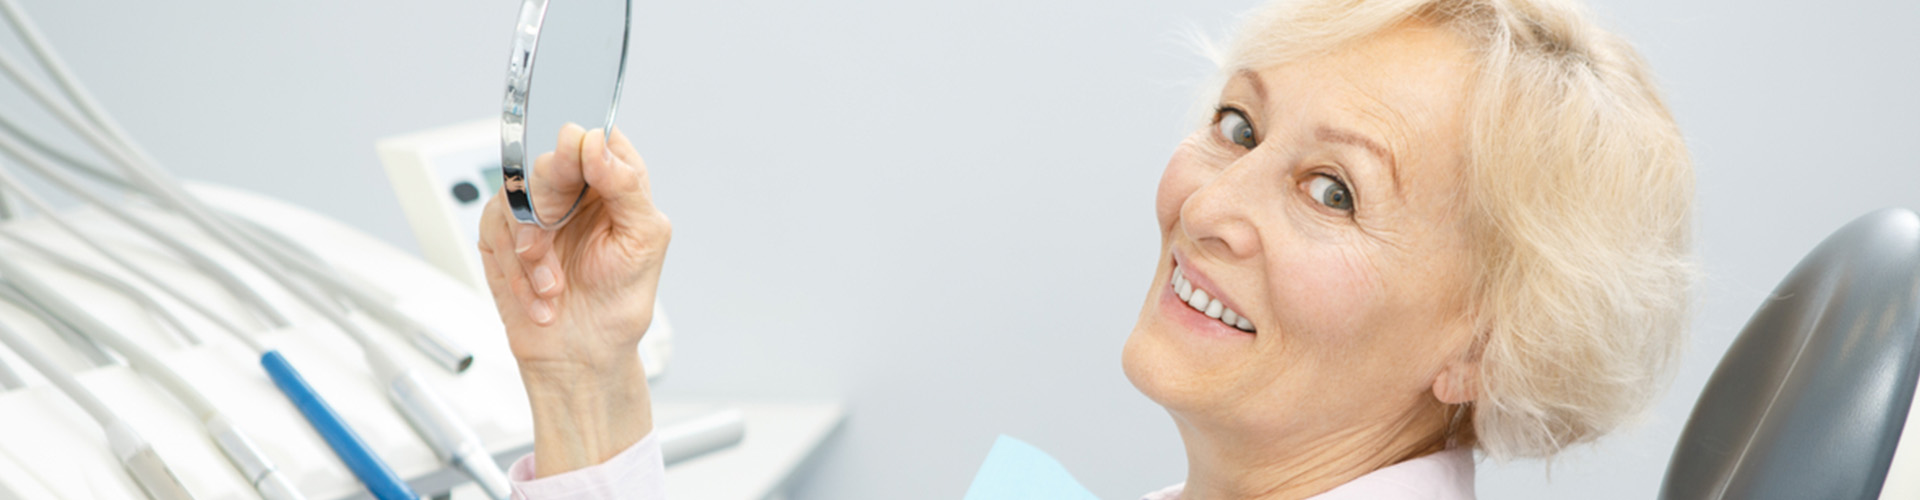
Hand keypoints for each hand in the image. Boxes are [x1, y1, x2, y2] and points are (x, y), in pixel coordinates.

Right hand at [478, 124, 668, 476]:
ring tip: (554, 284)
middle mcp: (574, 191)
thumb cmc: (618, 302)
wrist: (581, 355)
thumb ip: (626, 184)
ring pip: (515, 196)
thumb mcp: (644, 239)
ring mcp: (536, 211)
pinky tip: (540, 294)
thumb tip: (596, 142)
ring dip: (533, 248)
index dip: (584, 143)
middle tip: (555, 230)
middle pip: (549, 160)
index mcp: (614, 183)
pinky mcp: (503, 235)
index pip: (597, 137)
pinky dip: (518, 270)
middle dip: (549, 201)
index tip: (581, 161)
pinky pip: (496, 231)